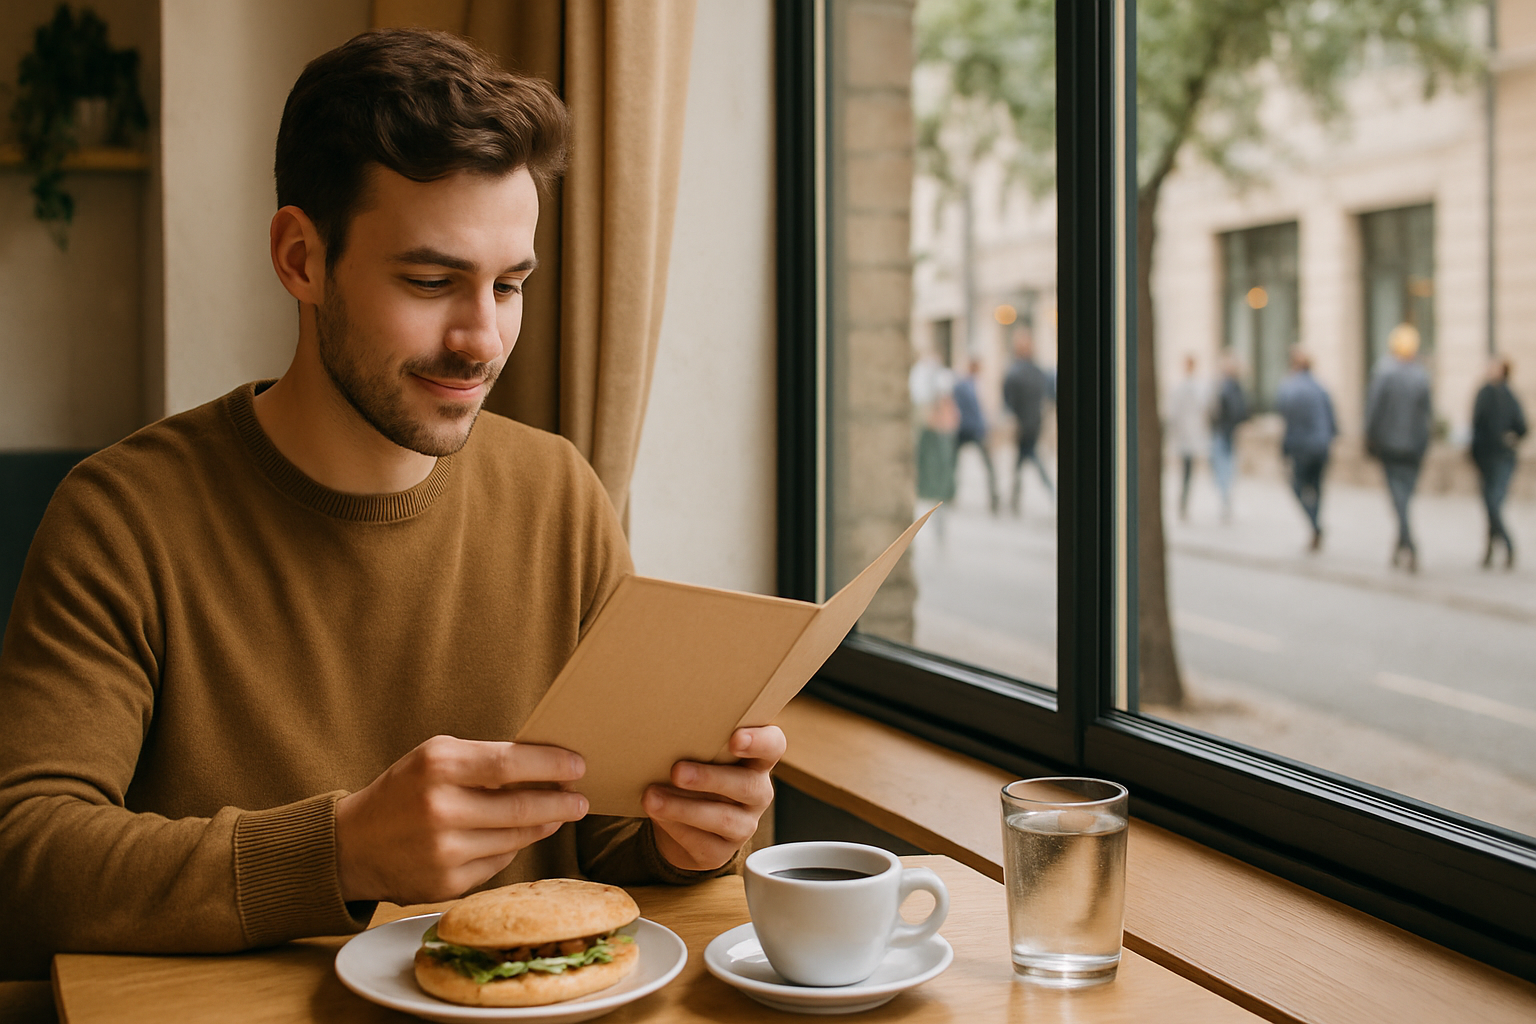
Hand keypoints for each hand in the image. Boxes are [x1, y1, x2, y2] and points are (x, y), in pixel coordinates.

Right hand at [334, 735, 587, 903]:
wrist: (352, 844)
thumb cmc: (403, 791)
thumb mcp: (435, 759)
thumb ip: (485, 761)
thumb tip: (547, 769)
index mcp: (438, 765)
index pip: (511, 762)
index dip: (551, 765)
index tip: (578, 766)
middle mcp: (440, 808)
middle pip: (522, 807)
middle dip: (561, 803)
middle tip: (580, 800)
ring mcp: (444, 851)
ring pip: (515, 838)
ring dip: (543, 826)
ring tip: (557, 815)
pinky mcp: (446, 884)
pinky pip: (498, 863)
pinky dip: (512, 848)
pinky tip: (516, 837)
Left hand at [644, 725, 785, 871]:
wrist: (682, 825)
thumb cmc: (693, 775)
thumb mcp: (699, 757)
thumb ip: (696, 744)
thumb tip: (663, 736)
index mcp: (756, 761)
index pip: (773, 746)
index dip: (759, 742)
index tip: (735, 738)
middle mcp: (757, 792)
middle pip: (748, 785)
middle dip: (710, 778)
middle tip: (677, 771)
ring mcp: (744, 825)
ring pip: (723, 818)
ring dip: (684, 807)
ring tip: (652, 797)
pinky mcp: (721, 852)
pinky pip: (701, 842)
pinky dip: (675, 826)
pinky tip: (656, 814)